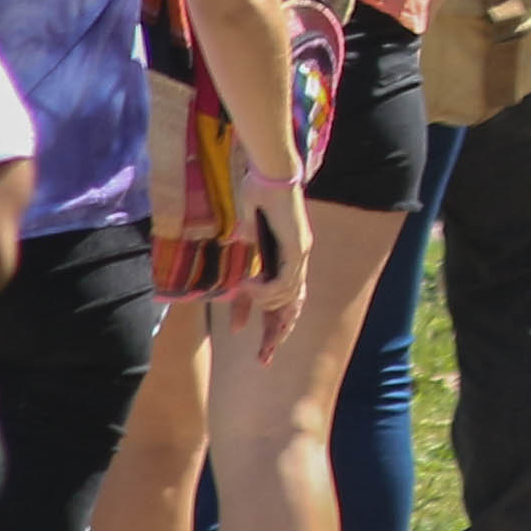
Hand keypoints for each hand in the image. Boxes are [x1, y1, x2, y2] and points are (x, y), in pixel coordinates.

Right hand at [228, 184, 312, 360]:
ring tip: (242, 307)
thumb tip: (229, 276)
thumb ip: (241, 255)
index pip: (278, 298)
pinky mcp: (299, 249)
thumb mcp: (243, 232)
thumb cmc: (255, 192)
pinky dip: (266, 292)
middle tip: (263, 360)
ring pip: (285, 299)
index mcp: (284, 257)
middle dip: (275, 335)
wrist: (270, 171)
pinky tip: (248, 291)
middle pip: (289, 308)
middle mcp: (297, 260)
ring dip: (261, 309)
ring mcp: (300, 255)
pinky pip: (284, 283)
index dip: (262, 319)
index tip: (243, 336)